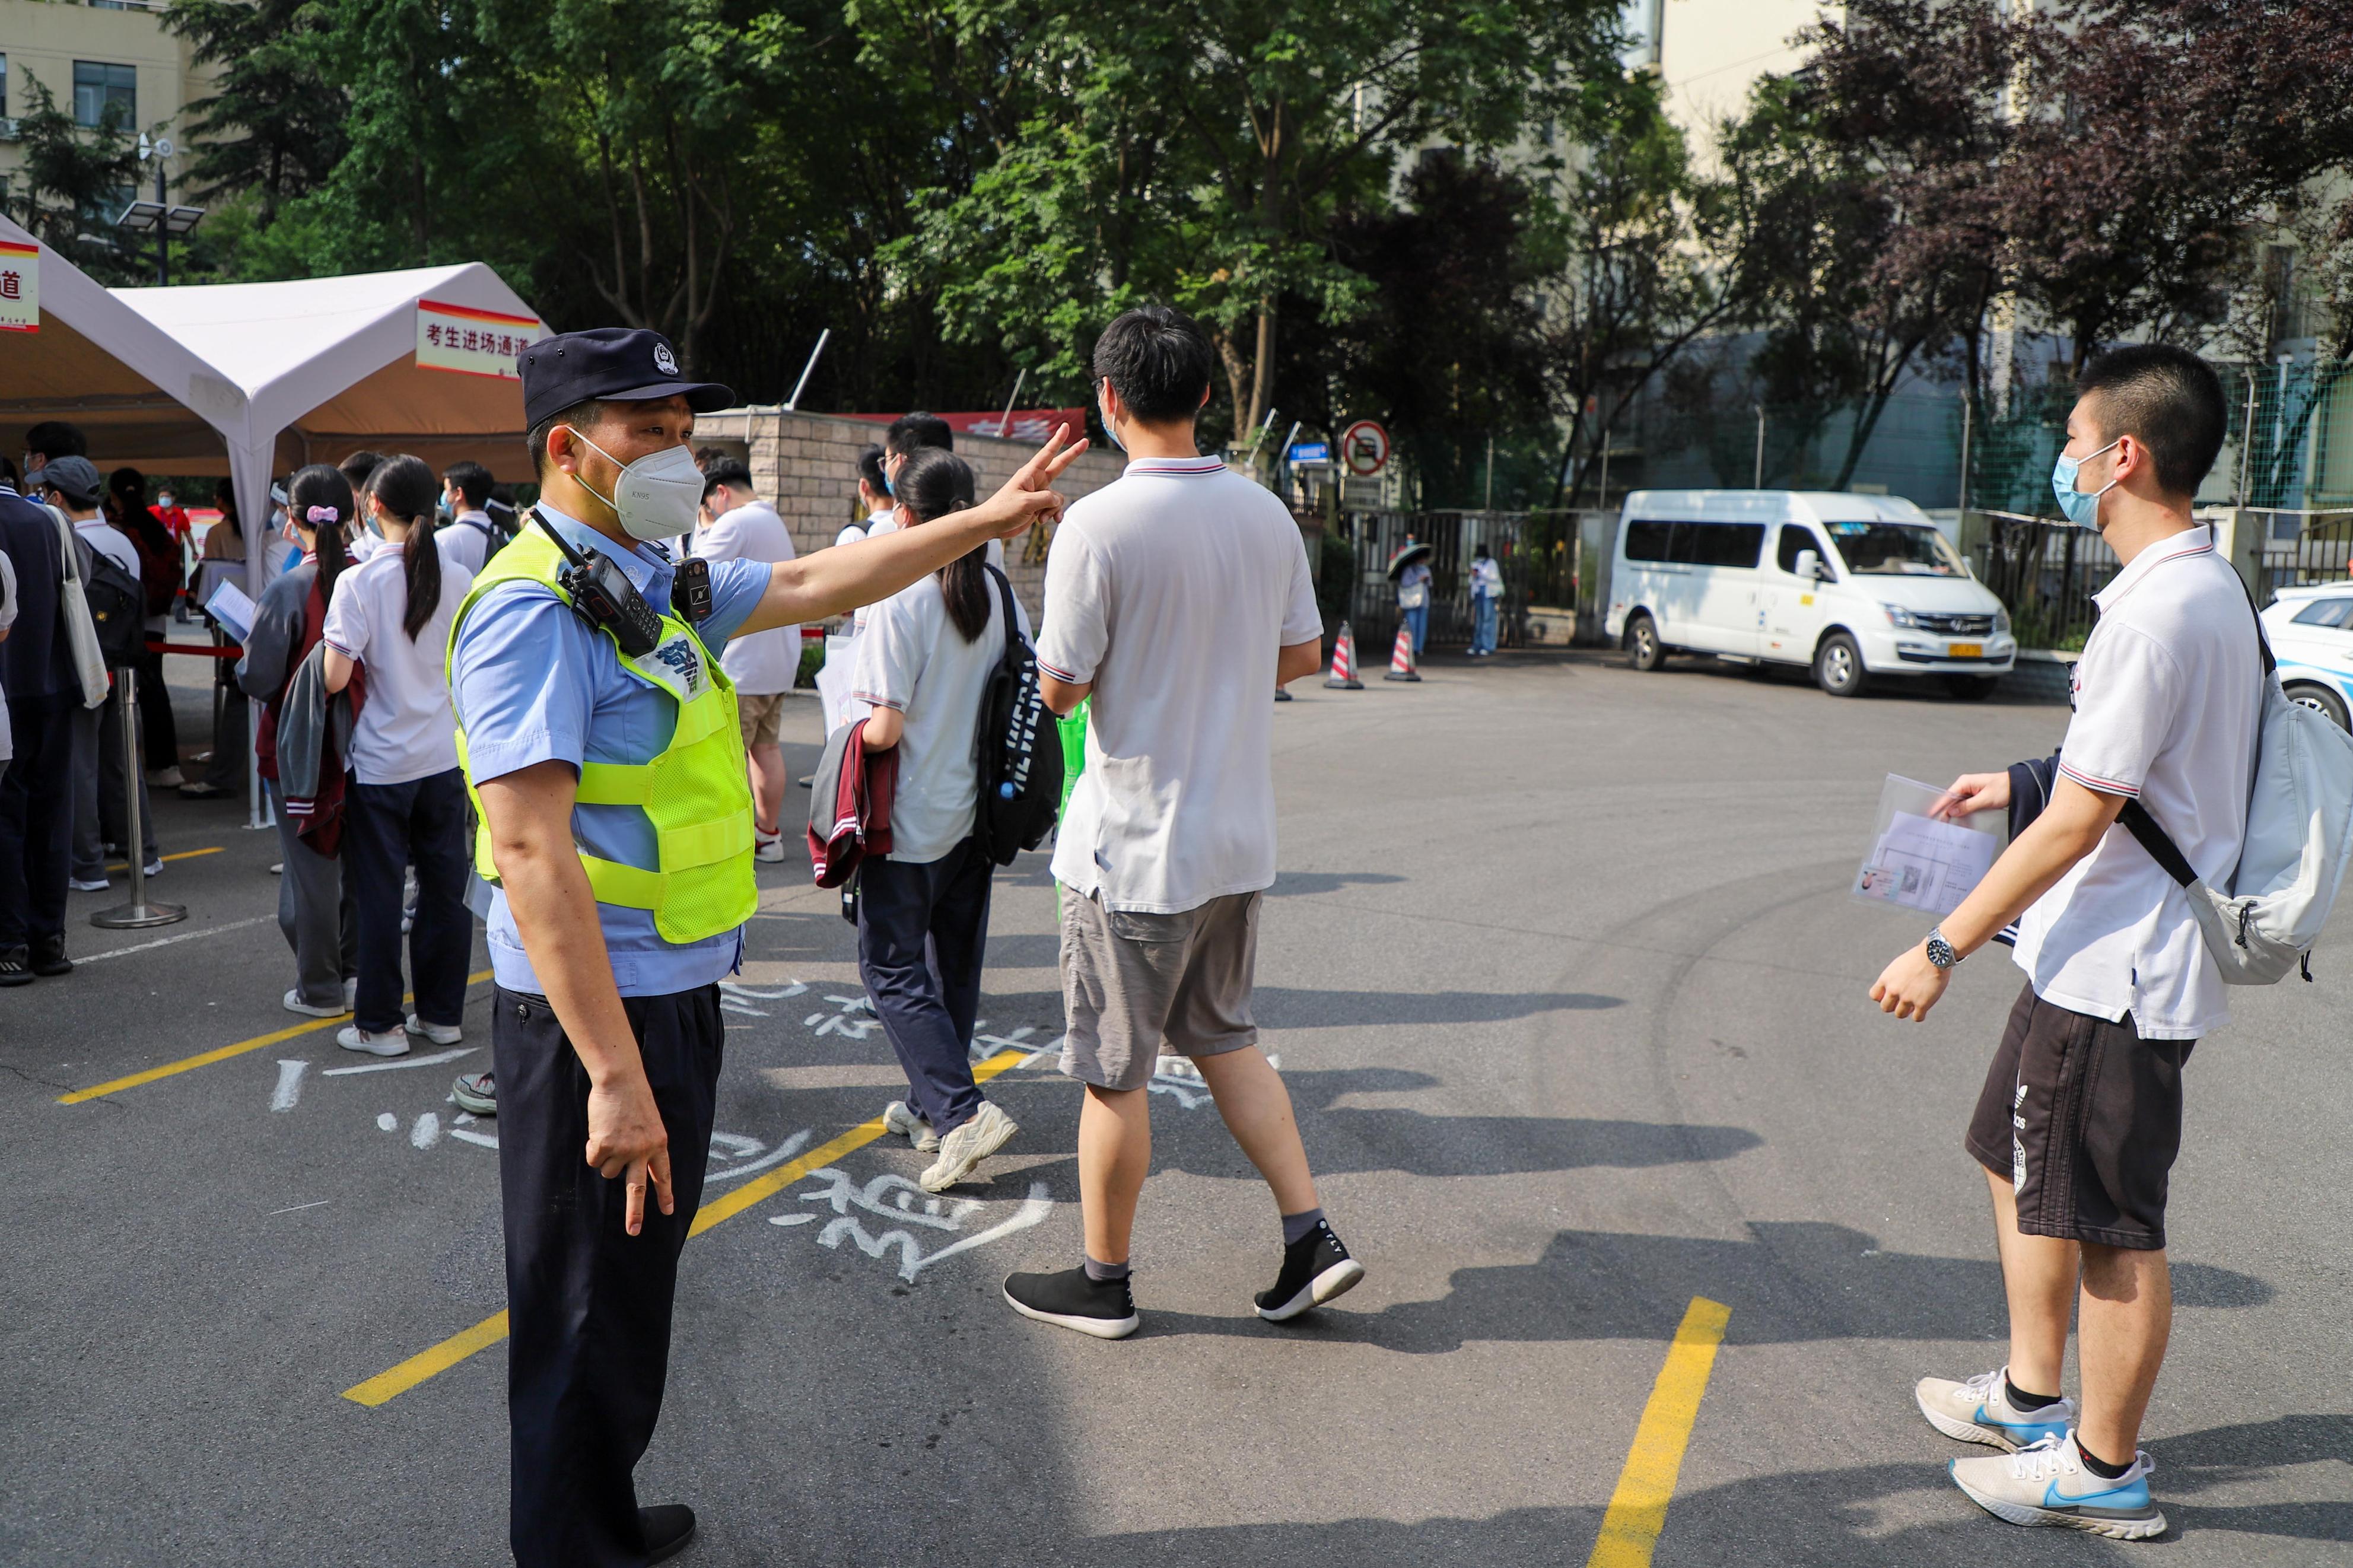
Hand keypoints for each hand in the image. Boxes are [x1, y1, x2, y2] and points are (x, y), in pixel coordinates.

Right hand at [585, 1071, 672, 1235]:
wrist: (621, 1080)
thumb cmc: (632, 1098)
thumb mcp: (648, 1123)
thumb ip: (643, 1146)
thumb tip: (625, 1171)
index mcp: (659, 1144)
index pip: (663, 1174)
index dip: (665, 1193)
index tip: (669, 1211)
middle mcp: (643, 1151)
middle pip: (637, 1189)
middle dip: (634, 1213)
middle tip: (633, 1231)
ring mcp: (624, 1150)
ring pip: (608, 1171)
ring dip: (605, 1157)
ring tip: (610, 1132)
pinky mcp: (605, 1146)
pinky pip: (594, 1159)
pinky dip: (593, 1149)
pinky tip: (600, 1131)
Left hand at [977, 423, 1088, 536]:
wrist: (992, 525)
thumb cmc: (1004, 510)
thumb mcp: (1026, 503)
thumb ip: (1047, 499)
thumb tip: (1057, 501)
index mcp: (1029, 473)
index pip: (1047, 453)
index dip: (1058, 440)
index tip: (1066, 427)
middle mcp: (1036, 480)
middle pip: (1059, 465)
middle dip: (1072, 454)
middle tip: (1086, 442)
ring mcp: (1038, 493)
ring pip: (1057, 497)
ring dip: (1053, 509)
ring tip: (1039, 517)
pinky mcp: (1038, 506)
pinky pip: (1053, 508)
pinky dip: (1052, 515)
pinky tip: (1043, 522)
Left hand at [1869, 942, 1951, 1021]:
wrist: (1935, 955)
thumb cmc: (1918, 957)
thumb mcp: (1898, 965)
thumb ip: (1892, 978)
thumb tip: (1891, 989)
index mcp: (1886, 979)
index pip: (1874, 996)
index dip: (1882, 997)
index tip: (1891, 994)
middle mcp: (1893, 990)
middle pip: (1885, 1008)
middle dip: (1893, 1006)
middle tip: (1903, 1000)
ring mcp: (1907, 998)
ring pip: (1900, 1014)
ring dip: (1906, 1011)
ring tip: (1914, 1004)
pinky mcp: (1922, 1004)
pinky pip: (1917, 1018)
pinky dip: (1920, 1015)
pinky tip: (1924, 1008)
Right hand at [1931, 771, 2009, 819]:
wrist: (2018, 786)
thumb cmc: (2004, 788)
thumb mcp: (1985, 799)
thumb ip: (1968, 806)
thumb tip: (1952, 811)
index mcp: (1965, 782)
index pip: (1948, 795)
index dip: (1939, 806)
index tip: (1931, 814)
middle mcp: (1965, 785)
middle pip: (1951, 801)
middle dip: (1946, 812)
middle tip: (1941, 824)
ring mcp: (1970, 791)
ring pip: (1958, 804)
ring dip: (1956, 814)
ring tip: (1950, 825)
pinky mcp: (1975, 797)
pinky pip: (1965, 806)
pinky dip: (1964, 814)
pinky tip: (1963, 822)